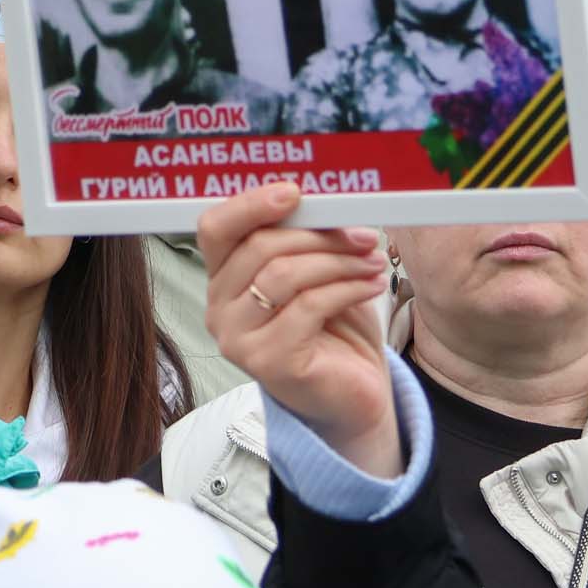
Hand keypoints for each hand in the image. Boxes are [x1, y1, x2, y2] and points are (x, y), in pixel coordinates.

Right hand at [197, 183, 396, 474]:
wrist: (352, 395)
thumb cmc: (332, 329)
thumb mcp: (314, 274)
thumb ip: (303, 242)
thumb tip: (322, 201)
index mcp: (223, 279)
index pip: (214, 229)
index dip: (250, 204)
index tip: (294, 192)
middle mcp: (219, 309)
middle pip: (258, 247)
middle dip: (319, 234)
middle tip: (362, 236)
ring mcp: (238, 339)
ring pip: (283, 274)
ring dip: (338, 260)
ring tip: (373, 261)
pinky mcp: (268, 362)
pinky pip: (308, 306)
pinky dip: (347, 288)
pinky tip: (373, 285)